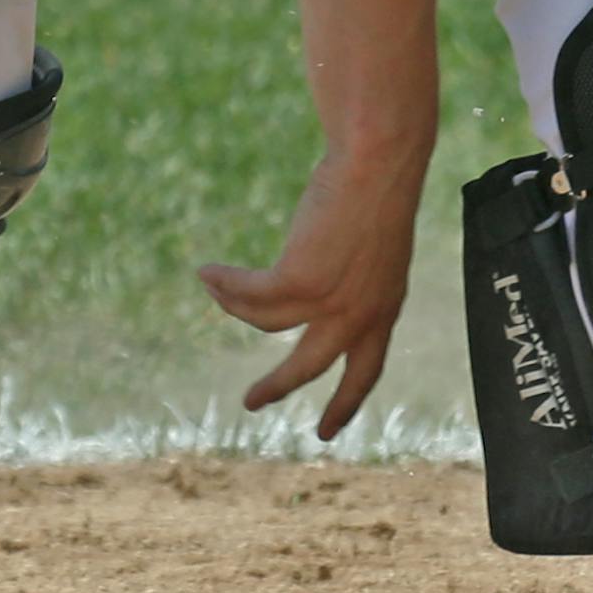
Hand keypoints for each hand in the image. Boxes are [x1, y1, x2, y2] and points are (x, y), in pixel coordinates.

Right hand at [198, 143, 426, 439]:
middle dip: (278, 386)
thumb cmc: (381, 185)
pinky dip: (226, 284)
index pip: (367, 369)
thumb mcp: (376, 240)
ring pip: (269, 327)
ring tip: (212, 290)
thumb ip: (357, 269)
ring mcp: (330, 301)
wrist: (379, 161)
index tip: (329, 431)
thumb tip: (317, 281)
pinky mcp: (299, 282)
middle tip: (250, 403)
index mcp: (386, 307)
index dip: (345, 401)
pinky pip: (250, 293)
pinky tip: (207, 271)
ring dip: (233, 309)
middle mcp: (360, 314)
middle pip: (312, 367)